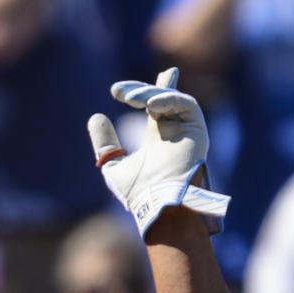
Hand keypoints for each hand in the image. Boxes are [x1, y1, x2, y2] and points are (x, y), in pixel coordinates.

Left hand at [87, 68, 228, 238]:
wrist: (157, 203)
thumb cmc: (137, 192)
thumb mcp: (113, 165)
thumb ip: (105, 144)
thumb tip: (95, 117)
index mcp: (156, 139)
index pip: (153, 107)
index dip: (144, 91)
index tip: (119, 89)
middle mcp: (173, 131)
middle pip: (163, 97)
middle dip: (140, 89)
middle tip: (117, 91)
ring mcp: (186, 129)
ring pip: (170, 98)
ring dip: (148, 93)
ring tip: (128, 98)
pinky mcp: (197, 128)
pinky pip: (186, 104)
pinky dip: (168, 99)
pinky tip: (149, 105)